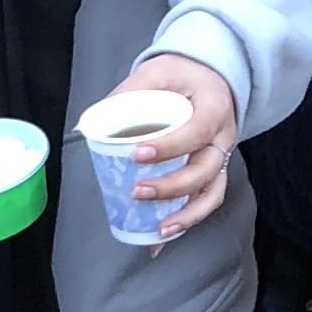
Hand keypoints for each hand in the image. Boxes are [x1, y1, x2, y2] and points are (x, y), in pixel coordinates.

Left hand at [110, 51, 237, 238]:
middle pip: (206, 170)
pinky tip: (161, 238)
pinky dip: (185, 222)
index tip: (138, 155)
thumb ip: (125, 94)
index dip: (169, 147)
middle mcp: (224, 136)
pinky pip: (206, 201)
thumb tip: (88, 125)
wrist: (208, 76)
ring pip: (212, 193)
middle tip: (138, 191)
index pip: (196, 132)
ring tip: (158, 230)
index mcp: (213, 106)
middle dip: (173, 187)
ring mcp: (221, 157)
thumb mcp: (155, 73)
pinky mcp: (214, 172)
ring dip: (186, 215)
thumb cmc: (182, 74)